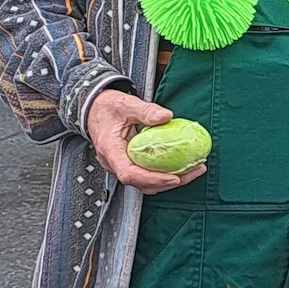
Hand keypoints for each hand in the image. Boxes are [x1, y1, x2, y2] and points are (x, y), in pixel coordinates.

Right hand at [85, 89, 205, 194]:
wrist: (94, 109)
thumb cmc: (107, 107)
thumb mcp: (126, 104)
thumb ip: (145, 110)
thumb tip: (166, 116)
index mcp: (110, 150)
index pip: (129, 174)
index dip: (152, 179)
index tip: (174, 178)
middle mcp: (114, 163)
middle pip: (141, 183)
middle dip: (169, 182)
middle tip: (194, 171)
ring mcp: (121, 165)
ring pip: (145, 183)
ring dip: (170, 180)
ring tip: (194, 169)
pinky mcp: (129, 163)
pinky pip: (147, 175)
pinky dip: (165, 173)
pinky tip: (182, 165)